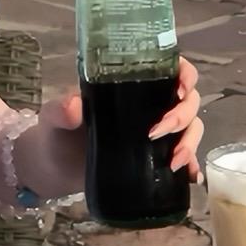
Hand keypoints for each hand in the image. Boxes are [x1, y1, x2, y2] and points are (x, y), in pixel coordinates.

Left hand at [32, 53, 204, 185]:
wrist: (54, 168)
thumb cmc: (57, 133)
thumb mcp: (53, 118)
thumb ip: (60, 110)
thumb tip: (73, 105)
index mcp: (130, 84)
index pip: (170, 68)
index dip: (184, 74)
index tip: (179, 89)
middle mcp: (150, 104)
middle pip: (188, 100)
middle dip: (181, 116)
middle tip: (155, 133)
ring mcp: (157, 132)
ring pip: (192, 128)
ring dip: (190, 143)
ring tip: (173, 162)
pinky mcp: (156, 158)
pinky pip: (185, 158)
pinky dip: (192, 166)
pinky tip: (191, 177)